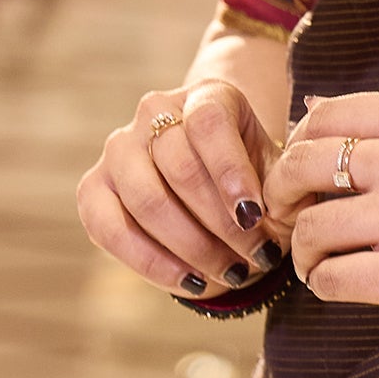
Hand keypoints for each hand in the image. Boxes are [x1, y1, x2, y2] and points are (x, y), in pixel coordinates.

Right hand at [78, 80, 283, 299]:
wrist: (216, 182)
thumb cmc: (254, 177)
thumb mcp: (278, 173)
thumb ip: (285, 187)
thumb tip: (274, 211)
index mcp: (205, 95)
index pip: (208, 122)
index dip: (230, 170)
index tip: (254, 215)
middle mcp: (153, 112)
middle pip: (179, 166)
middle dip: (221, 223)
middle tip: (257, 257)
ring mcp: (117, 149)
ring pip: (146, 200)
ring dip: (194, 247)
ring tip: (233, 273)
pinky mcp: (93, 189)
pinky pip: (110, 230)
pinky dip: (154, 264)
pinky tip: (193, 282)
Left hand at [262, 93, 378, 339]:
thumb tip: (309, 112)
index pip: (328, 114)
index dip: (297, 141)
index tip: (299, 167)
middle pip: (304, 163)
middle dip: (280, 190)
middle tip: (284, 210)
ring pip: (311, 227)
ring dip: (303, 247)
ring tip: (317, 257)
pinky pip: (331, 278)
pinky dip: (323, 283)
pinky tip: (336, 280)